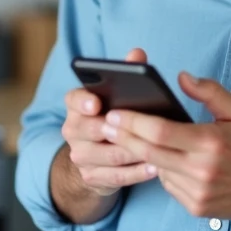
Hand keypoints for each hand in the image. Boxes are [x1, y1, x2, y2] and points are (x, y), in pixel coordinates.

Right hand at [61, 48, 157, 196]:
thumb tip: (138, 54)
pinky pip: (115, 177)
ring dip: (133, 153)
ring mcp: (80, 155)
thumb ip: (125, 72)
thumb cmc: (110, 115)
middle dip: (116, 130)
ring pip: (108, 155)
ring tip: (157, 149)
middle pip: (90, 130)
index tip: (96, 104)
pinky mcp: (91, 176)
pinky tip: (155, 168)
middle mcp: (72, 130)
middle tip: (138, 129)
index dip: (83, 102)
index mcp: (75, 105)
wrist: (94, 157)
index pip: (73, 99)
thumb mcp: (114, 94)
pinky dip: (136, 173)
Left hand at [101, 72, 230, 220]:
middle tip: (105, 124)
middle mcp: (202, 170)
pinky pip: (167, 185)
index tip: (115, 113)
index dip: (133, 122)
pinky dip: (161, 171)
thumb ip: (209, 91)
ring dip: (140, 154)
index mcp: (211, 143)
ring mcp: (197, 192)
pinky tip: (161, 159)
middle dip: (123, 137)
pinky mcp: (195, 207)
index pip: (161, 131)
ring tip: (126, 138)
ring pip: (156, 169)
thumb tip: (181, 77)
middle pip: (149, 152)